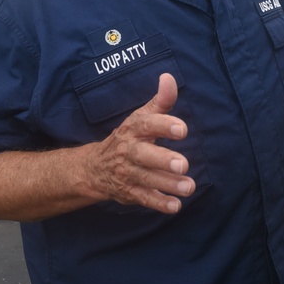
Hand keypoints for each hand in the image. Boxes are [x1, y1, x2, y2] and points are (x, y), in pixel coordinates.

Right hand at [86, 73, 194, 213]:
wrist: (94, 167)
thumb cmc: (128, 138)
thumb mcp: (141, 117)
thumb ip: (160, 101)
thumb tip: (169, 77)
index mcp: (132, 129)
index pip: (146, 124)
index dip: (163, 126)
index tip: (183, 129)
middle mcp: (128, 151)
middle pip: (143, 155)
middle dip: (163, 159)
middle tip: (183, 163)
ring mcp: (127, 173)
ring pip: (146, 178)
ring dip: (167, 184)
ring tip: (189, 187)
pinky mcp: (129, 192)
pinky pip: (143, 198)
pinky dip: (158, 203)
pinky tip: (175, 206)